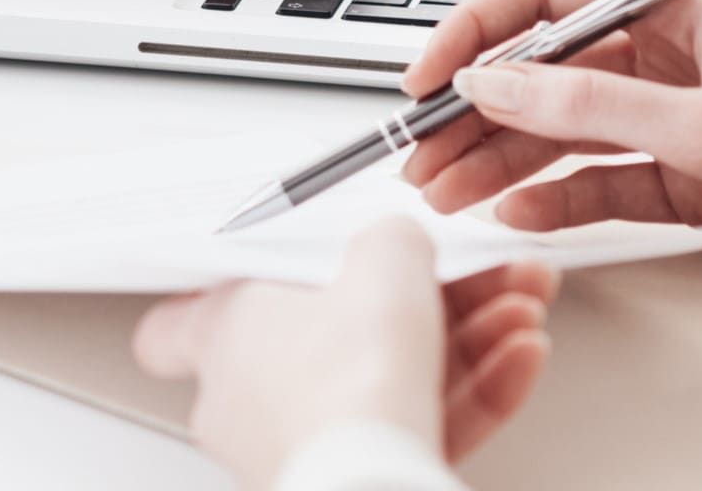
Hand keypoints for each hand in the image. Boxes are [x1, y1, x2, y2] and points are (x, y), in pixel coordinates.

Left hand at [134, 219, 558, 488]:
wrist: (373, 479)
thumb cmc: (345, 384)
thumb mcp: (383, 265)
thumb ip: (393, 238)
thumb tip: (402, 236)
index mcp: (223, 334)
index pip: (179, 318)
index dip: (220, 290)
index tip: (265, 270)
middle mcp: (251, 397)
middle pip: (335, 333)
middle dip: (419, 301)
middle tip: (474, 276)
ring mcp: (302, 444)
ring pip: (390, 377)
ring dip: (469, 337)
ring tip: (520, 305)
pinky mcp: (356, 475)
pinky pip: (420, 423)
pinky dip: (476, 388)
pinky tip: (522, 354)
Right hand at [400, 0, 701, 285]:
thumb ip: (594, 105)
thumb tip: (498, 82)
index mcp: (679, 5)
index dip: (478, 31)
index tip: (428, 77)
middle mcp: (672, 54)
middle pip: (545, 73)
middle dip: (479, 113)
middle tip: (422, 155)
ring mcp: (677, 116)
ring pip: (566, 134)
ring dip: (506, 163)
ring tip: (449, 196)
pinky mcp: (689, 176)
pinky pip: (603, 182)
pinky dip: (558, 200)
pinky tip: (516, 214)